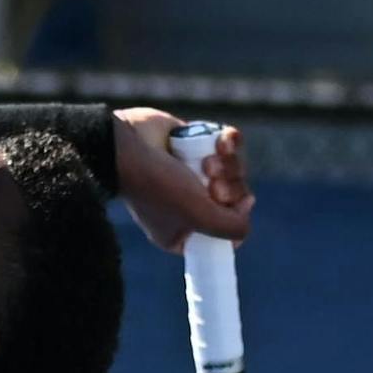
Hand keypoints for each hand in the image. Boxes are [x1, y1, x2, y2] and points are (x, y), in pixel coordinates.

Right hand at [109, 110, 251, 251]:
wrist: (127, 145)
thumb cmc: (158, 186)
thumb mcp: (198, 217)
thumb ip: (230, 228)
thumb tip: (245, 215)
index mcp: (184, 231)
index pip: (225, 231)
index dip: (237, 218)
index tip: (236, 206)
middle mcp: (189, 204)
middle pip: (235, 198)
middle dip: (232, 187)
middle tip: (214, 185)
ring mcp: (194, 172)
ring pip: (235, 169)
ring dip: (229, 164)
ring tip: (207, 162)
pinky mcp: (197, 144)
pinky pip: (230, 145)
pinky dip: (231, 142)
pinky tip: (222, 141)